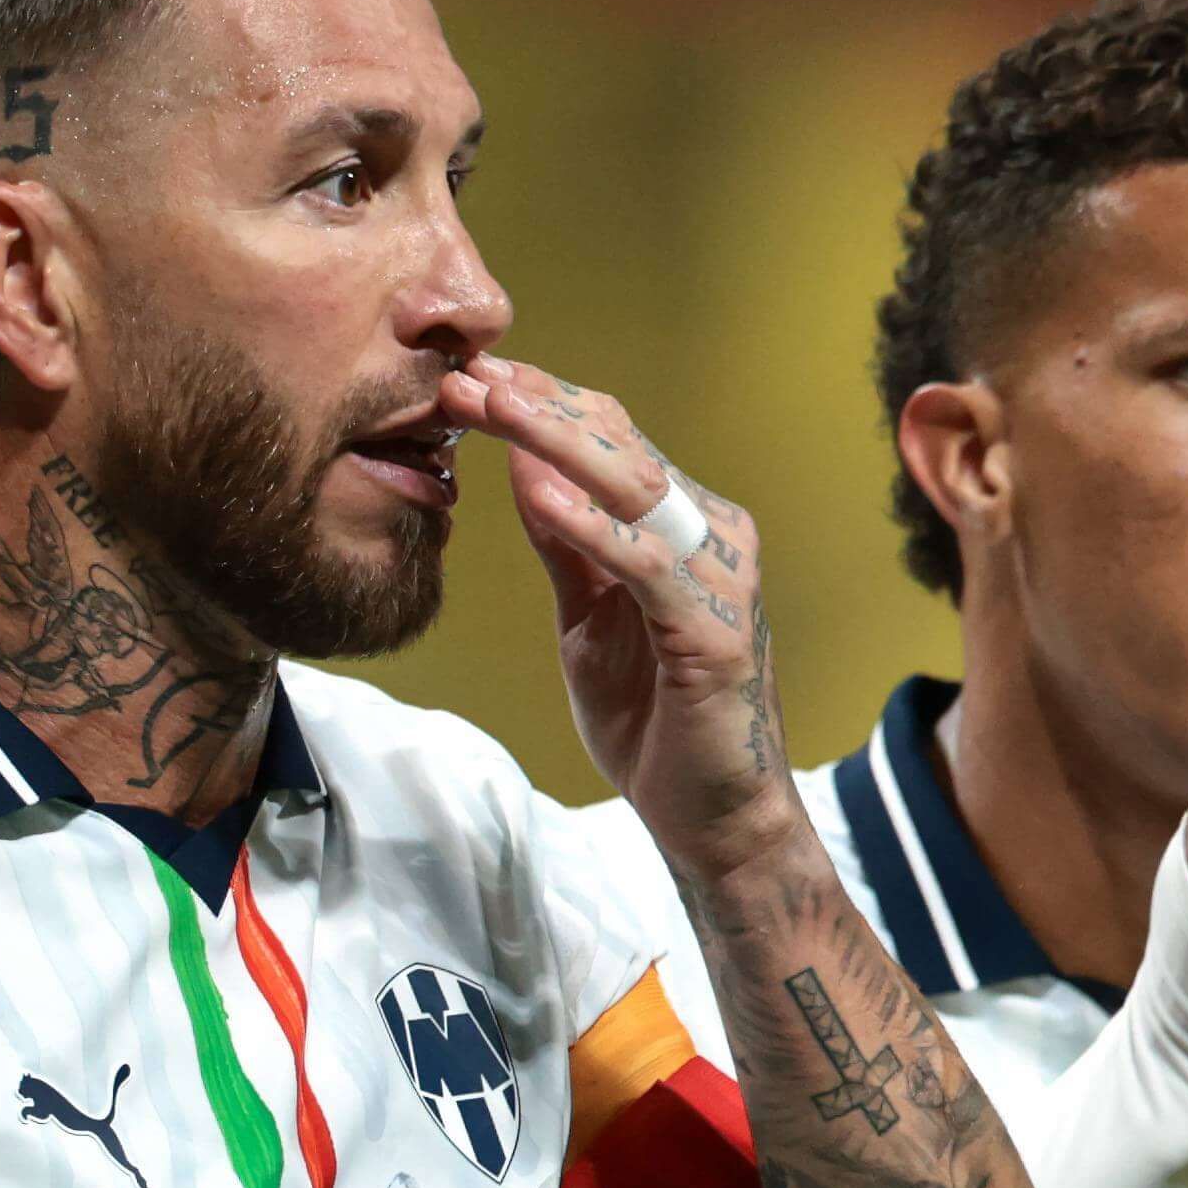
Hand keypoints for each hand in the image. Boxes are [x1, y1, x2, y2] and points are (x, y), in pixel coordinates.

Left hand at [473, 358, 784, 852]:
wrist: (711, 815)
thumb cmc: (653, 716)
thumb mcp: (588, 617)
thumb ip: (565, 545)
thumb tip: (523, 468)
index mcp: (681, 525)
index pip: (611, 441)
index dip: (541, 405)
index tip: (468, 378)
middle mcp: (710, 533)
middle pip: (620, 446)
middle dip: (538, 406)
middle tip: (467, 372)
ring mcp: (720, 576)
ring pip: (635, 487)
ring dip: (557, 442)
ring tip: (495, 406)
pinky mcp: (716, 629)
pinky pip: (646, 564)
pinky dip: (590, 525)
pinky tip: (538, 492)